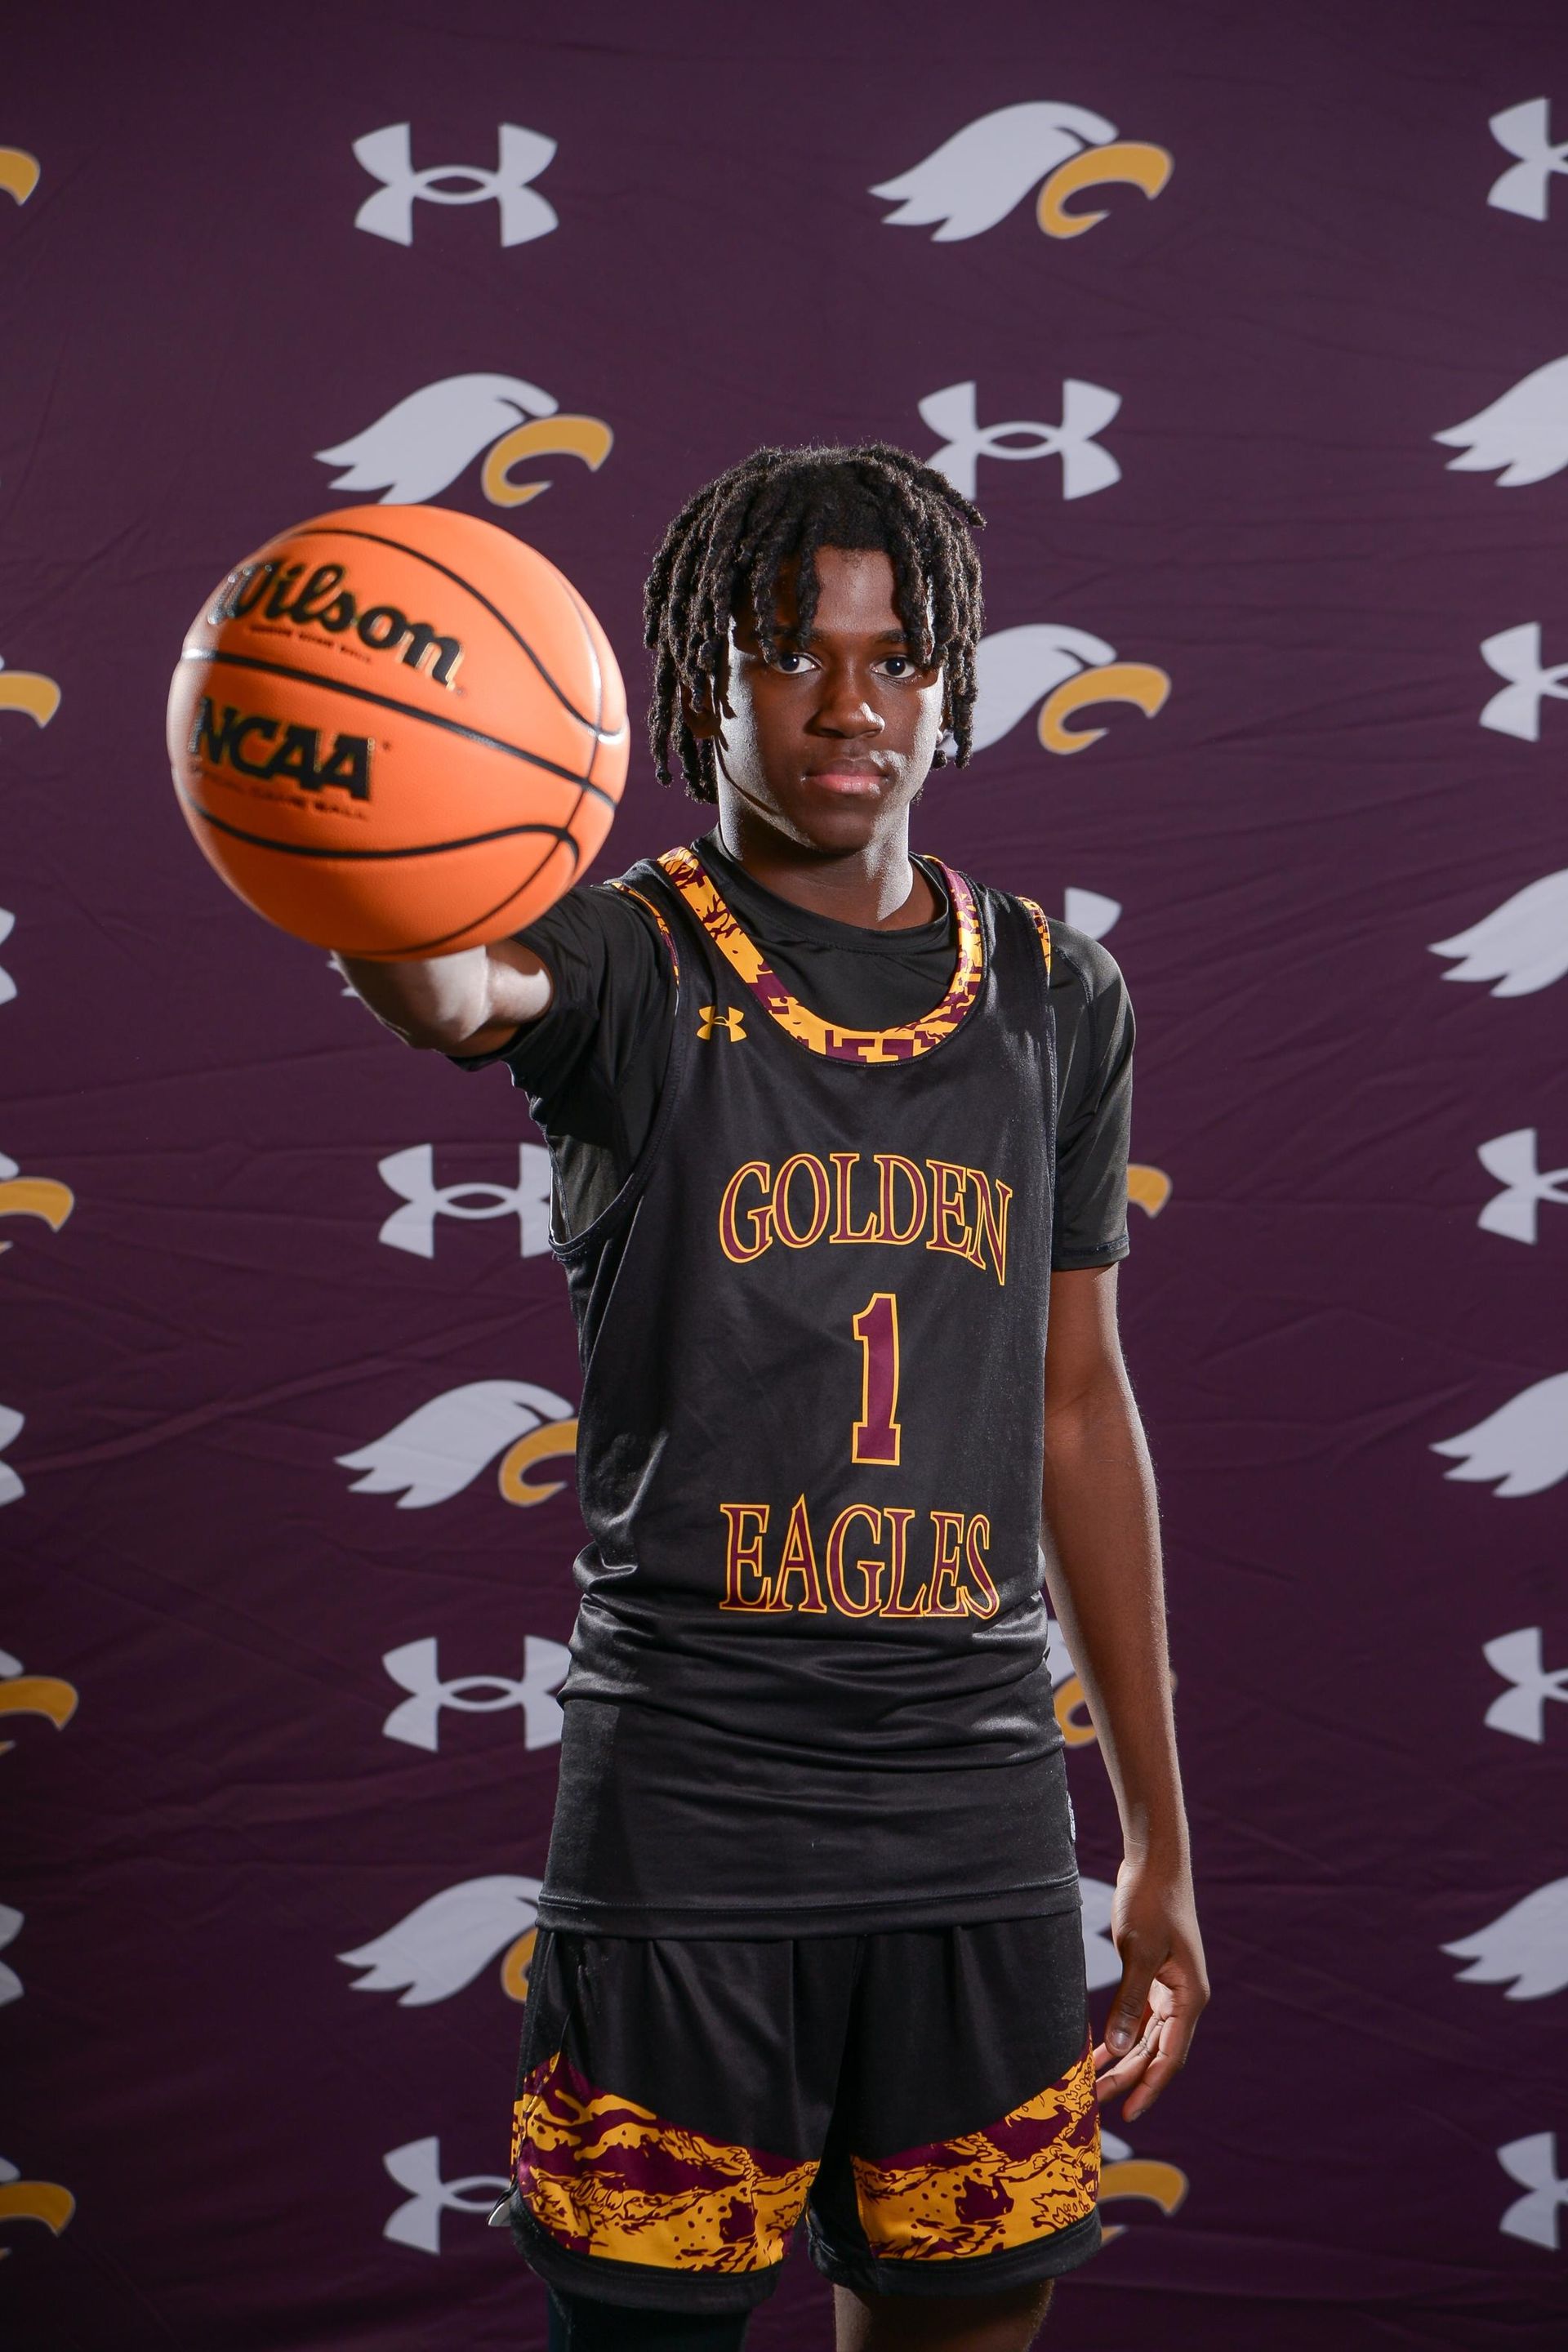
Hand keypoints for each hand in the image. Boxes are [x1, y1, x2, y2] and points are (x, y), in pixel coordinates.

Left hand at [1092, 1852, 1207, 2123]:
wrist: (1154, 1862)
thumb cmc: (1151, 1901)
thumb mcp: (1138, 1952)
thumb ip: (1128, 2001)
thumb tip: (1116, 2049)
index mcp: (1190, 1997)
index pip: (1170, 2057)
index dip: (1149, 2087)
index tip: (1128, 2114)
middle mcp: (1184, 1998)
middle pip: (1156, 2052)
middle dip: (1128, 2079)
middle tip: (1095, 2103)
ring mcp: (1170, 1988)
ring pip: (1146, 2038)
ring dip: (1122, 2061)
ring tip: (1092, 2085)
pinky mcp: (1153, 1976)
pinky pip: (1138, 2018)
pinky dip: (1120, 2035)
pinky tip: (1099, 2052)